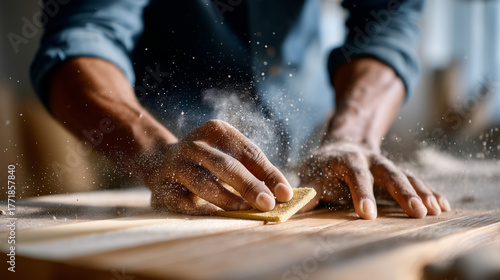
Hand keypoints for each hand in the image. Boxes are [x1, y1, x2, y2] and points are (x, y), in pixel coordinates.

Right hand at [145, 120, 293, 214]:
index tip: (285, 194)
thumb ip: (255, 171)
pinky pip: (183, 201)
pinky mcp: (164, 186)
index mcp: (217, 131)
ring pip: (204, 183)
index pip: (249, 153)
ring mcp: (177, 165)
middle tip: (268, 204)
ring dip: (228, 199)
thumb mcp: (229, 154)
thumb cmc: (208, 161)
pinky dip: (199, 209)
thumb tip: (283, 194)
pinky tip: (215, 214)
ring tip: (246, 210)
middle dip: (250, 186)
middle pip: (227, 166)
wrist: (160, 161)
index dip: (269, 174)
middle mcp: (195, 145)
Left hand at [298, 141, 450, 218]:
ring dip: (421, 192)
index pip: (356, 175)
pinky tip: (444, 206)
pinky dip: (430, 192)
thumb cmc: (323, 166)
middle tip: (416, 212)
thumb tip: (289, 207)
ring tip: (435, 211)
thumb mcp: (311, 174)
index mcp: (347, 160)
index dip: (362, 193)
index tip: (367, 214)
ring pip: (406, 176)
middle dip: (403, 192)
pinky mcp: (397, 172)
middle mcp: (371, 160)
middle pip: (389, 173)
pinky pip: (416, 180)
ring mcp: (386, 165)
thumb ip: (307, 191)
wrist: (343, 144)